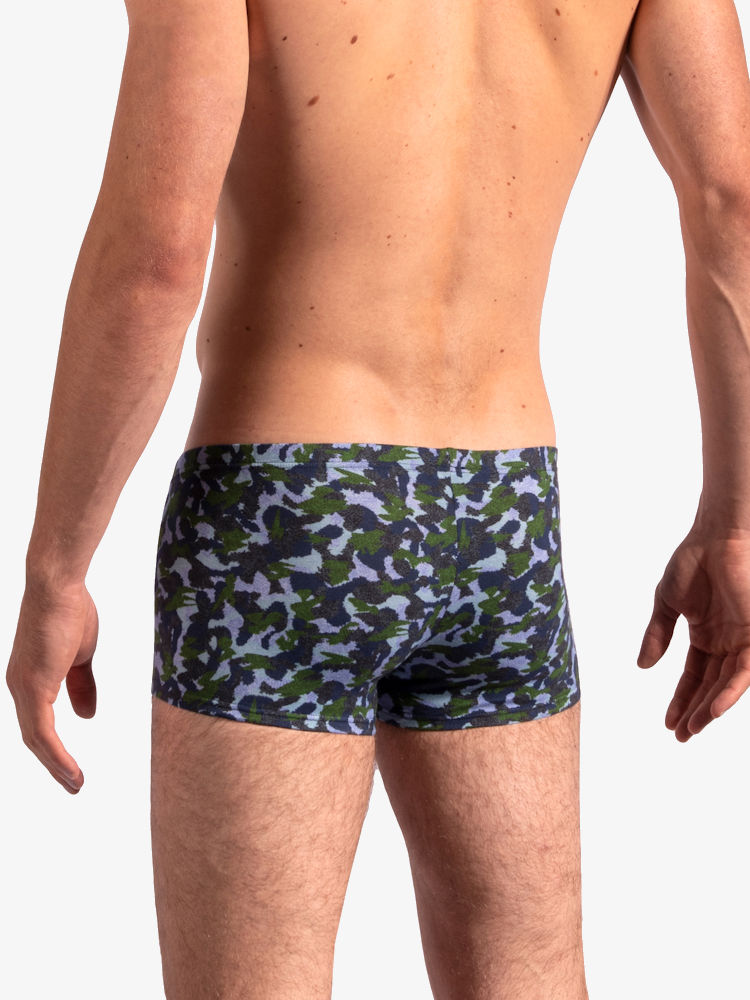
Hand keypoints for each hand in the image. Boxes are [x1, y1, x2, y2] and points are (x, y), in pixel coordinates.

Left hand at [6, 579, 98, 791]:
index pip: (38, 722)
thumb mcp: (81, 656)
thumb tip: (86, 714)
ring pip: (36, 740)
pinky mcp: (33, 688)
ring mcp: (23, 688)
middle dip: (53, 764)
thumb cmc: (70, 610)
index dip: (54, 747)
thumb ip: (82, 686)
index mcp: (30, 679)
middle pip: (33, 737)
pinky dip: (57, 755)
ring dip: (56, 766)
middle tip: (73, 784)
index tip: (71, 766)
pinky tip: (71, 771)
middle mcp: (19, 687)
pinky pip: (43, 732)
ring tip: (75, 784)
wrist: (58, 587)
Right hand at [638, 529, 749, 740]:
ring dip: (712, 708)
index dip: (681, 699)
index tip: (668, 722)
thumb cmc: (693, 562)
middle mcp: (726, 643)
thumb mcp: (666, 604)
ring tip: (693, 728)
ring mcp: (741, 640)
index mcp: (706, 636)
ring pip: (728, 685)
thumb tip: (643, 667)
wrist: (716, 538)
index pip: (694, 676)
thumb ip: (657, 635)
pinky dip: (730, 691)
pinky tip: (715, 709)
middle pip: (711, 686)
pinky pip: (745, 672)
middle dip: (696, 711)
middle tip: (681, 734)